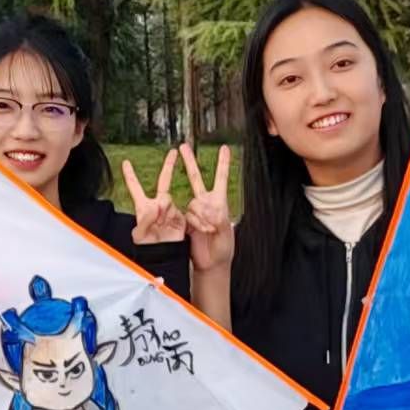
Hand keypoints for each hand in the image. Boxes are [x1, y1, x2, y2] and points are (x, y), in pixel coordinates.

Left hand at [122, 150, 186, 243]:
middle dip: (169, 166)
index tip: (126, 163)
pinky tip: (170, 227)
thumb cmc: (148, 247)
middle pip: (163, 181)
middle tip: (174, 152)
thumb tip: (159, 204)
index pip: (135, 188)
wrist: (164, 256)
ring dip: (164, 211)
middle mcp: (157, 205)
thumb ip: (146, 218)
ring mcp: (170, 210)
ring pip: (169, 199)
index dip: (130, 175)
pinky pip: (179, 211)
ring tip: (161, 224)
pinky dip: (175, 218)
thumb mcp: (140, 235)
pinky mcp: (181, 217)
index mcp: (144, 207)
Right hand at [179, 142, 233, 274]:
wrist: (211, 262)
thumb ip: (218, 218)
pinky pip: (188, 215)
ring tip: (209, 229)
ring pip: (193, 203)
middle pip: (196, 179)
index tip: (224, 148)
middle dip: (189, 163)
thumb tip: (208, 207)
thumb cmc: (224, 248)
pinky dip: (195, 222)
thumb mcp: (227, 232)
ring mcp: (195, 212)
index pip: (221, 178)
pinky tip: (201, 230)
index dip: (222, 163)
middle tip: (182, 147)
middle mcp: (206, 203)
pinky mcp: (186, 221)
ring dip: (201, 216)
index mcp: (220, 202)